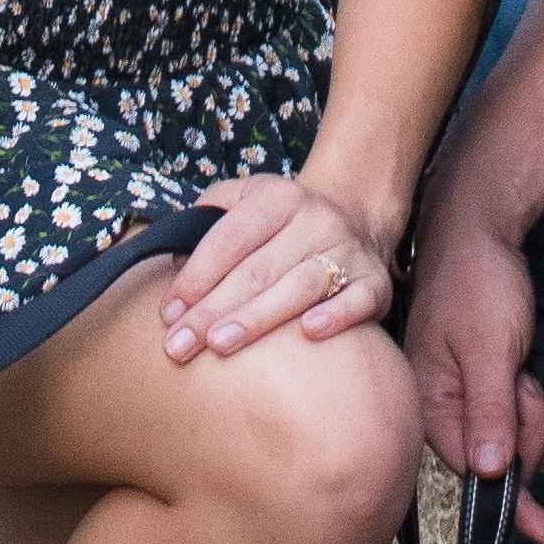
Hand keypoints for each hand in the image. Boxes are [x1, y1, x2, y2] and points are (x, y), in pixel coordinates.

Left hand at [159, 173, 394, 361]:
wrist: (356, 217)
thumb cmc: (282, 221)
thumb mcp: (245, 198)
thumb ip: (207, 218)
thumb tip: (173, 258)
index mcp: (278, 198)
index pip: (229, 238)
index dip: (196, 277)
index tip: (169, 313)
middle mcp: (315, 220)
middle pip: (258, 269)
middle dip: (213, 309)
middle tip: (180, 345)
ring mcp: (348, 250)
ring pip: (301, 286)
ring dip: (258, 317)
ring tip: (221, 345)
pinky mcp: (375, 281)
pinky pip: (358, 299)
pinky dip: (336, 315)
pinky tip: (309, 333)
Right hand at [403, 196, 543, 502]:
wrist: (478, 233)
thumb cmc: (476, 284)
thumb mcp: (488, 348)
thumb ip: (490, 410)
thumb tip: (488, 473)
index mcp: (428, 402)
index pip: (472, 471)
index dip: (513, 503)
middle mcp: (441, 408)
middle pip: (498, 459)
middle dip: (526, 432)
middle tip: (528, 388)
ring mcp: (464, 398)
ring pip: (513, 439)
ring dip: (531, 414)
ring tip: (525, 371)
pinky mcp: (484, 386)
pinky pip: (517, 417)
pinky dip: (529, 402)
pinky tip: (526, 372)